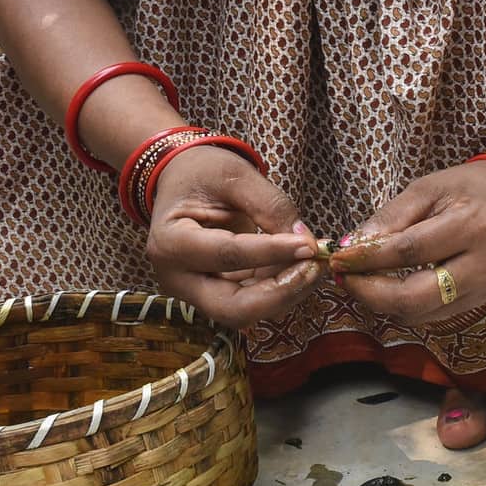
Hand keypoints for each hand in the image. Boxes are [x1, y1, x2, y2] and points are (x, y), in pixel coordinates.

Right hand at [146, 145, 323, 327]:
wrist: (182, 181)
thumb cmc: (202, 173)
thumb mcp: (234, 175)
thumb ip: (270, 205)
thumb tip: (306, 243)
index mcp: (170, 242)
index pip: (228, 255)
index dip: (272, 253)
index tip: (309, 246)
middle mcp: (176, 278)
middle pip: (233, 308)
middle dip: (281, 292)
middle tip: (315, 266)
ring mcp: (194, 292)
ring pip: (246, 312)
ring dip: (287, 292)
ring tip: (314, 261)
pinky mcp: (215, 294)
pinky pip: (252, 301)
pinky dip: (281, 288)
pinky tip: (301, 264)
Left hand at [331, 160, 485, 326]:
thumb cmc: (472, 189)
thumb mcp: (430, 188)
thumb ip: (391, 218)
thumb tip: (352, 246)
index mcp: (472, 225)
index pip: (409, 251)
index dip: (367, 258)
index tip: (338, 257)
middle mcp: (481, 265)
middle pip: (415, 297)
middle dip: (370, 293)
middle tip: (344, 277)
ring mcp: (482, 290)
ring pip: (420, 314)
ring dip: (381, 303)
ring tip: (360, 280)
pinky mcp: (478, 303)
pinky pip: (431, 316)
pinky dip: (402, 307)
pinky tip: (386, 288)